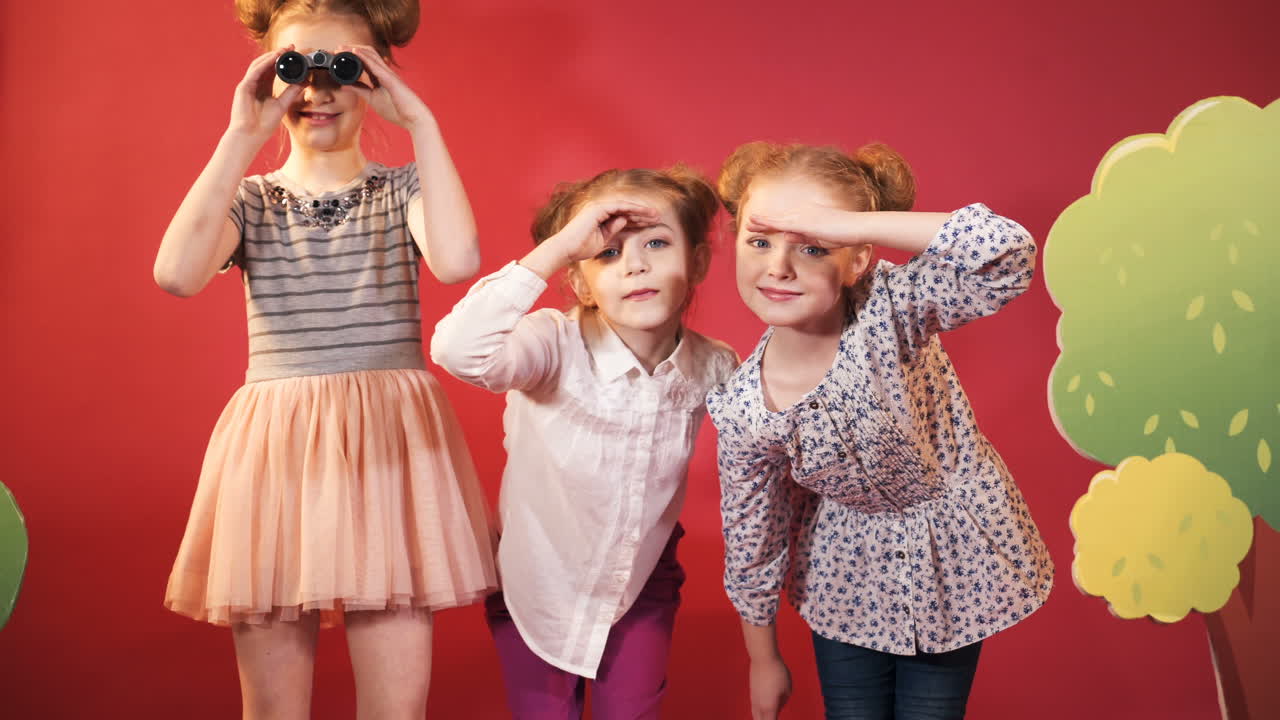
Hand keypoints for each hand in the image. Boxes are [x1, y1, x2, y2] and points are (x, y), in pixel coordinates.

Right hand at [228, 47, 303, 142]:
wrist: (250, 136)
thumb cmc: (263, 124)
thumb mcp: (282, 105)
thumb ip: (291, 92)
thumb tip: (304, 82)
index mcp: (264, 88)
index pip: (273, 70)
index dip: (283, 61)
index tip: (295, 54)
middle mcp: (255, 84)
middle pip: (266, 64)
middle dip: (278, 54)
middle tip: (292, 47)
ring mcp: (248, 85)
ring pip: (259, 65)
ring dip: (271, 56)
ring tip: (284, 50)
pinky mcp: (244, 87)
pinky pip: (255, 71)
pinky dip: (264, 63)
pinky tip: (274, 57)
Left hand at [344, 45, 433, 131]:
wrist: (414, 119)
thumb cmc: (397, 110)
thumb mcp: (372, 99)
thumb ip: (359, 90)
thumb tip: (344, 86)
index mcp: (381, 76)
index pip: (365, 61)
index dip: (352, 55)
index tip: (338, 55)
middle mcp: (385, 72)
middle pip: (367, 53)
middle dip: (352, 49)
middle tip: (337, 48)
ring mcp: (389, 74)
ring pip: (371, 55)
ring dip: (355, 49)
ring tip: (342, 47)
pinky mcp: (391, 79)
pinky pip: (376, 65)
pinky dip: (365, 57)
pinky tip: (355, 52)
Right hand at [546, 198, 660, 264]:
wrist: (565, 249)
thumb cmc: (580, 247)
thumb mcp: (602, 239)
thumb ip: (613, 229)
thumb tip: (625, 221)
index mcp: (600, 215)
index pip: (623, 214)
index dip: (637, 218)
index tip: (650, 223)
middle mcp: (599, 208)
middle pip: (626, 208)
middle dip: (642, 213)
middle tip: (657, 217)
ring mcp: (598, 206)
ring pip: (625, 205)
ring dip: (641, 210)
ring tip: (655, 215)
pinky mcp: (599, 208)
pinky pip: (620, 206)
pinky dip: (633, 209)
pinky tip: (644, 213)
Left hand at [746, 202, 863, 248]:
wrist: (856, 227)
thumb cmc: (844, 233)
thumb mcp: (819, 238)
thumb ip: (803, 237)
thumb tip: (786, 237)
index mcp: (808, 217)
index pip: (786, 221)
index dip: (772, 223)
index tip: (760, 226)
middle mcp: (803, 214)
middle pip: (779, 218)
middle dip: (764, 220)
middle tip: (749, 222)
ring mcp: (803, 216)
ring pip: (778, 218)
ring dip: (763, 220)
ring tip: (749, 222)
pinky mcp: (804, 221)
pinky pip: (783, 222)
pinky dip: (770, 223)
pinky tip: (760, 224)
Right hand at [748, 655, 791, 718]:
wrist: (763, 658)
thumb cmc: (778, 673)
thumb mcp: (787, 689)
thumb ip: (784, 701)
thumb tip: (779, 706)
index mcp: (769, 708)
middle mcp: (759, 706)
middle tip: (772, 718)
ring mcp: (754, 699)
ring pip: (756, 716)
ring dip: (762, 719)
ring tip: (768, 716)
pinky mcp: (752, 692)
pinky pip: (754, 708)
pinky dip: (759, 713)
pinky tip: (763, 711)